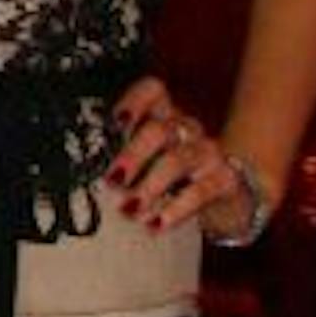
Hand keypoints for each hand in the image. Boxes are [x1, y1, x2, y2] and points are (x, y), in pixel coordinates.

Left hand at [110, 76, 255, 238]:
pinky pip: (200, 191)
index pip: (153, 91)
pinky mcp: (226, 179)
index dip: (134, 101)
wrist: (231, 199)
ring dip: (149, 186)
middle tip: (113, 181)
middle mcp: (186, 129)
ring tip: (129, 209)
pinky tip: (156, 224)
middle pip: (158, 130)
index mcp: (163, 117)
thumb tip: (84, 174)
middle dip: (132, 155)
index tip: (116, 121)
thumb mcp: (147, 163)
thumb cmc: (174, 179)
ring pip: (177, 161)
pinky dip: (175, 209)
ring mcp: (208, 152)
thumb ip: (120, 158)